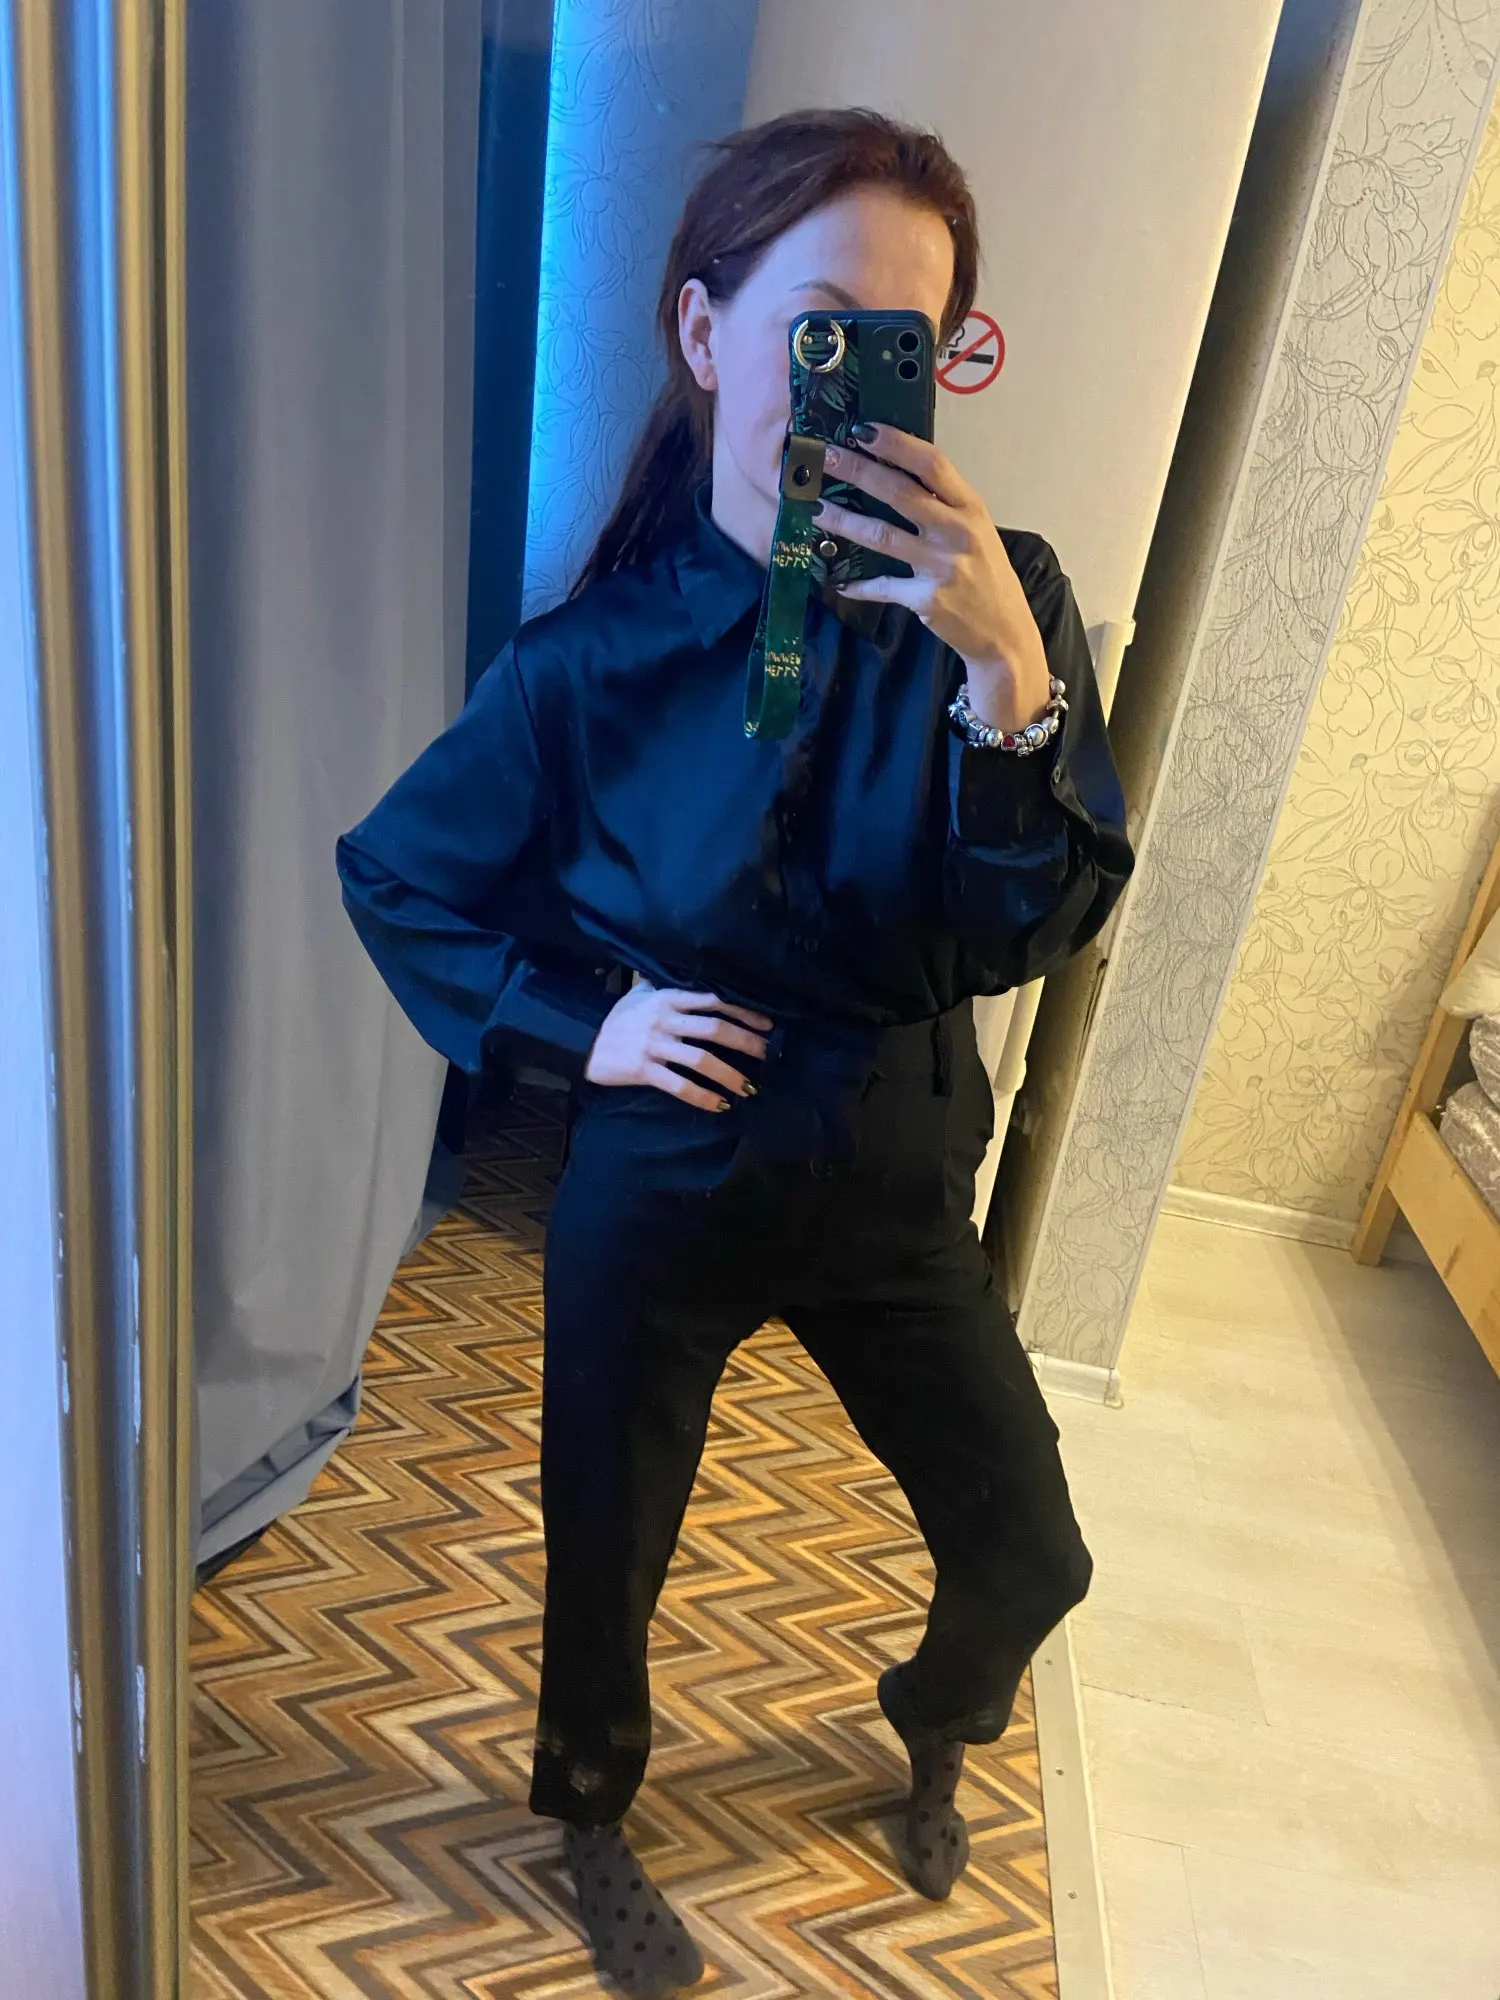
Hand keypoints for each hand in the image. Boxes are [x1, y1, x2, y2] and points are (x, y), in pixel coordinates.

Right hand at [584, 983, 771, 1111]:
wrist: (583, 1040)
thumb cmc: (617, 1017)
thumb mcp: (639, 993)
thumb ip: (666, 984)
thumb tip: (692, 974)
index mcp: (667, 997)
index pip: (714, 1001)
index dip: (743, 1013)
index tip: (766, 1024)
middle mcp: (664, 1019)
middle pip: (715, 1030)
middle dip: (746, 1043)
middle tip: (766, 1055)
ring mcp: (653, 1045)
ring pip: (701, 1060)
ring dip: (730, 1075)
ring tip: (749, 1087)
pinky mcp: (643, 1070)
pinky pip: (679, 1085)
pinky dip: (702, 1097)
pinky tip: (719, 1105)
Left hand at [815, 425, 1051, 733]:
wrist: (1004, 632)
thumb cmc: (986, 575)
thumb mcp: (975, 531)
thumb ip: (943, 506)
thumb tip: (893, 474)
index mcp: (970, 508)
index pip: (932, 464)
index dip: (896, 444)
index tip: (862, 430)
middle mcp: (958, 532)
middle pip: (900, 493)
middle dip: (857, 471)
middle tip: (823, 457)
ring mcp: (942, 567)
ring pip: (882, 536)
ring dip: (844, 521)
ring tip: (815, 509)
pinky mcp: (927, 599)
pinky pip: (883, 587)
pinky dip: (858, 585)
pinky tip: (838, 581)